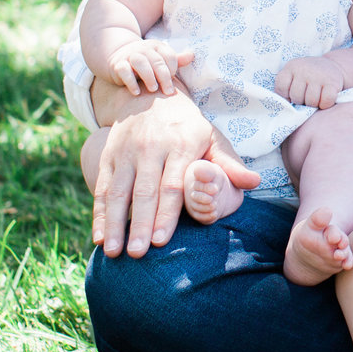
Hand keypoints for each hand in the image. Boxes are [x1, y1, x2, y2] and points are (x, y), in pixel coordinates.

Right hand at [90, 92, 259, 257]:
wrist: (152, 97)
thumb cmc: (189, 128)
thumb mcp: (213, 137)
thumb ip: (230, 163)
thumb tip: (254, 182)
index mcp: (180, 145)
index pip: (172, 185)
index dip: (166, 214)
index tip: (161, 241)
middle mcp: (150, 147)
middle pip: (144, 191)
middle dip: (140, 224)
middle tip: (137, 254)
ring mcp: (126, 151)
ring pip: (118, 191)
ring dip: (114, 223)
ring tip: (112, 252)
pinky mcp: (108, 155)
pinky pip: (102, 187)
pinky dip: (99, 213)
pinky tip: (98, 237)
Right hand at [107, 38, 193, 96]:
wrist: (118, 56)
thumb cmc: (146, 62)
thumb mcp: (160, 59)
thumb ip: (175, 60)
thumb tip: (192, 56)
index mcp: (157, 46)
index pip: (169, 56)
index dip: (173, 69)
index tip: (173, 80)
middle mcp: (144, 49)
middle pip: (157, 61)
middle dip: (164, 77)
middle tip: (168, 92)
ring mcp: (130, 56)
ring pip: (140, 62)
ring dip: (148, 76)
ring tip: (153, 89)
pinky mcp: (117, 65)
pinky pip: (123, 70)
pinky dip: (130, 81)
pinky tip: (136, 92)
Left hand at [274, 54, 347, 108]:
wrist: (331, 66)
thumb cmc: (308, 76)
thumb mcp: (294, 75)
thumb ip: (286, 88)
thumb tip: (286, 107)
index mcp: (291, 66)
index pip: (281, 87)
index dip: (285, 96)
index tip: (291, 95)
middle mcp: (304, 69)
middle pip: (296, 96)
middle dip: (300, 101)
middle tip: (305, 96)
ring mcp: (319, 75)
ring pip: (311, 101)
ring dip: (313, 104)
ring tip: (314, 98)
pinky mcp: (333, 82)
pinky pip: (326, 101)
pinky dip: (325, 104)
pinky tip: (324, 100)